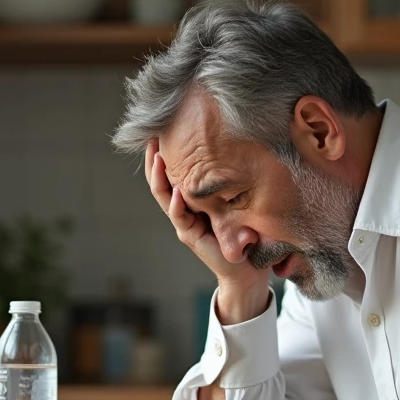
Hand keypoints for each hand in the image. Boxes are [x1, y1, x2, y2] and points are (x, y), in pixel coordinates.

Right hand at [145, 140, 268, 321]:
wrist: (247, 270)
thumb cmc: (244, 234)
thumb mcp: (236, 202)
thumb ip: (230, 184)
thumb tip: (240, 149)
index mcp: (191, 201)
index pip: (173, 173)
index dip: (165, 153)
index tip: (165, 129)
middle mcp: (183, 211)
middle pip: (161, 181)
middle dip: (154, 159)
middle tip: (152, 135)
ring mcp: (184, 224)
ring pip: (165, 197)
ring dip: (160, 176)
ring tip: (157, 156)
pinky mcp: (191, 237)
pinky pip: (180, 218)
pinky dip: (177, 204)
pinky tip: (178, 190)